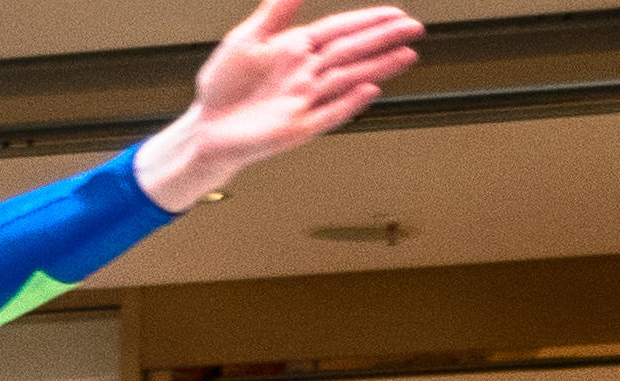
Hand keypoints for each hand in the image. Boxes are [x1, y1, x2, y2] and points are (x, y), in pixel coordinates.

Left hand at [136, 1, 422, 209]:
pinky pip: (327, 115)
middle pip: (351, 52)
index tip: (396, 12)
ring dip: (377, 68)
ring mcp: (304, 101)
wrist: (204, 129)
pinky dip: (347, 104)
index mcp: (297, 48)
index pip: (340, 30)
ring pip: (347, 80)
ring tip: (407, 57)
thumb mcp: (244, 41)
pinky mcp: (295, 129)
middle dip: (383, 40)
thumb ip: (273, 13)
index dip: (367, 21)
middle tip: (414, 29)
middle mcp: (306, 73)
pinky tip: (370, 92)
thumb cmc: (222, 86)